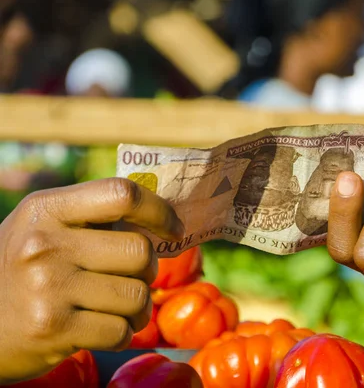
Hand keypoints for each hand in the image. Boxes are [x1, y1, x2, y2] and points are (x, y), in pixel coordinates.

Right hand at [0, 178, 183, 382]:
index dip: (159, 211)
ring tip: (119, 307)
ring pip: (137, 295)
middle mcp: (45, 244)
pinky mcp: (53, 329)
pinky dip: (122, 333)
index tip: (174, 229)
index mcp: (47, 209)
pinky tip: (102, 327)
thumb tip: (162, 213)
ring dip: (138, 307)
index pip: (122, 194)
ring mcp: (48, 287)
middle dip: (148, 270)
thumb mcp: (44, 228)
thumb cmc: (24, 270)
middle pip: (139, 251)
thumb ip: (93, 216)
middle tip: (134, 277)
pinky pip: (121, 331)